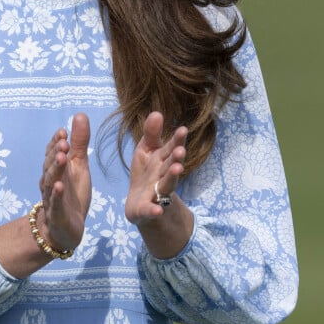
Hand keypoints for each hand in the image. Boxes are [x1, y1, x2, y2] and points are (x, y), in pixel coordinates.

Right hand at [39, 113, 91, 250]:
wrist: (66, 228)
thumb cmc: (72, 194)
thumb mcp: (79, 166)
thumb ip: (79, 142)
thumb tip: (80, 114)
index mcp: (56, 169)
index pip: (53, 153)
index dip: (56, 142)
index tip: (63, 132)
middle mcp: (51, 181)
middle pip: (50, 165)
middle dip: (55, 153)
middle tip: (64, 142)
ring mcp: (52, 198)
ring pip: (51, 182)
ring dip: (55, 169)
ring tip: (61, 157)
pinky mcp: (57, 214)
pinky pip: (55, 203)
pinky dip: (57, 194)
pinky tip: (60, 186)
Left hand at [125, 111, 187, 225]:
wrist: (140, 204)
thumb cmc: (147, 173)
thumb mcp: (146, 151)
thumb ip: (151, 134)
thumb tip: (157, 112)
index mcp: (162, 160)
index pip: (171, 149)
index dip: (176, 140)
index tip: (182, 129)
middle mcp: (163, 176)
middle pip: (171, 166)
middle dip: (176, 158)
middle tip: (181, 151)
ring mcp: (157, 193)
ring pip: (166, 185)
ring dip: (172, 178)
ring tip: (177, 169)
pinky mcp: (147, 209)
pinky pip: (150, 210)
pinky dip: (153, 210)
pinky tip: (157, 210)